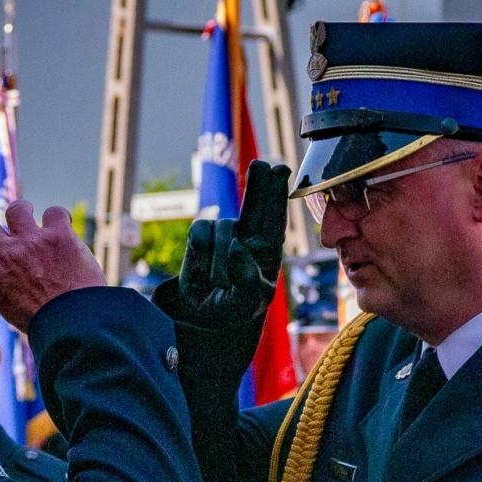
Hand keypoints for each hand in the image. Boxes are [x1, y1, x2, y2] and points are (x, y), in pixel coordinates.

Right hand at [0, 174, 104, 330]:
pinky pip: (54, 212)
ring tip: (35, 228)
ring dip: (23, 212)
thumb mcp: (11, 305)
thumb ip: (1, 280)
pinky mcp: (58, 234)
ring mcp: (32, 242)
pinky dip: (57, 219)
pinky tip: (63, 233)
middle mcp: (8, 255)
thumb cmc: (48, 319)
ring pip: (18, 209)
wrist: (79, 323)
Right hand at [176, 161, 289, 325]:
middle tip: (262, 165)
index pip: (275, 217)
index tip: (281, 169)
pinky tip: (203, 273)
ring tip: (219, 284)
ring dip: (219, 259)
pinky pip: (200, 233)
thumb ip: (248, 279)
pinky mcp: (200, 236)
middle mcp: (248, 234)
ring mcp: (224, 233)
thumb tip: (236, 244)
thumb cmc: (237, 307)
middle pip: (255, 201)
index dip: (277, 193)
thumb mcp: (250, 302)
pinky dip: (201, 255)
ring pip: (223, 228)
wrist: (206, 316)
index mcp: (268, 248)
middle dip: (259, 182)